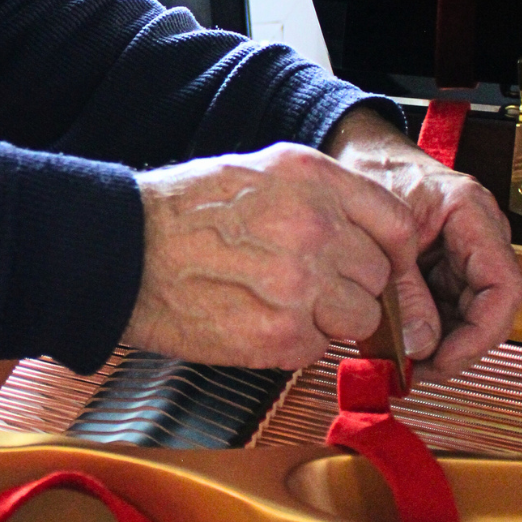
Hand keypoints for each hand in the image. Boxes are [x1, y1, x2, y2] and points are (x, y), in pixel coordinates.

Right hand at [125, 143, 418, 370]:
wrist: (123, 252)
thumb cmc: (181, 212)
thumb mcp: (261, 172)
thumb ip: (321, 196)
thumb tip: (363, 232)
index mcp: (315, 181)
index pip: (398, 226)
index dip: (392, 254)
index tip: (380, 266)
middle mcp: (317, 229)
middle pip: (380, 277)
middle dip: (353, 287)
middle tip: (312, 287)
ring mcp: (301, 285)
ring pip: (358, 319)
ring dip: (329, 319)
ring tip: (282, 304)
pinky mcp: (280, 335)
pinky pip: (316, 349)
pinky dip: (293, 343)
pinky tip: (255, 319)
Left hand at [324, 108, 521, 378]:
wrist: (357, 154)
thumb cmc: (370, 172)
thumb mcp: (380, 233)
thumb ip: (402, 292)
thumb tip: (420, 348)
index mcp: (473, 215)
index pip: (504, 288)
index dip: (479, 334)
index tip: (444, 360)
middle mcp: (479, 237)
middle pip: (489, 310)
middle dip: (455, 348)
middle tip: (413, 371)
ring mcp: (464, 254)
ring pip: (467, 317)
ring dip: (437, 345)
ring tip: (398, 360)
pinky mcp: (444, 269)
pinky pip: (445, 310)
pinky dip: (424, 331)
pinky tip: (396, 343)